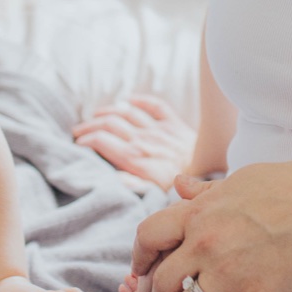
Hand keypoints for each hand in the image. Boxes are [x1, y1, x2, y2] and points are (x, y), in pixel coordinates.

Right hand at [73, 94, 197, 190]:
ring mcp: (158, 129)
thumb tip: (113, 178)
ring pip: (126, 111)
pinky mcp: (174, 123)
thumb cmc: (182, 187)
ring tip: (95, 114)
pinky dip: (140, 100)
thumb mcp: (154, 192)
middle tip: (78, 130)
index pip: (101, 140)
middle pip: (109, 123)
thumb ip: (132, 184)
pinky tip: (129, 100)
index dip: (86, 139)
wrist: (212, 171)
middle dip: (89, 125)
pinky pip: (155, 105)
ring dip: (107, 110)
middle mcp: (143, 139)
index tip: (78, 143)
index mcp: (135, 157)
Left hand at [129, 158, 291, 291]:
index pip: (148, 237)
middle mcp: (204, 244)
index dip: (140, 257)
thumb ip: (204, 191)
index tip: (142, 271)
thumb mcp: (237, 181)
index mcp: (196, 214)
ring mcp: (229, 273)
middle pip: (163, 282)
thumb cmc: (288, 186)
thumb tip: (178, 184)